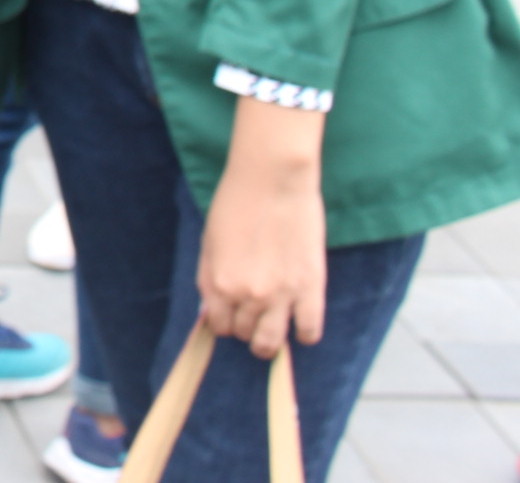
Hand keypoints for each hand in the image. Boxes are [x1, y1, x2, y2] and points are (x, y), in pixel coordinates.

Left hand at [198, 98, 327, 358]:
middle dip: (247, 326)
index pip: (219, 327)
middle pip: (245, 334)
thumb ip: (209, 280)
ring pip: (272, 341)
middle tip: (255, 311)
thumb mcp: (209, 243)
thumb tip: (213, 312)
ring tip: (274, 325)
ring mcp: (280, 296)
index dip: (226, 321)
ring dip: (271, 338)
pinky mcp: (310, 289)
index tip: (233, 314)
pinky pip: (309, 332)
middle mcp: (246, 296)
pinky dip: (304, 333)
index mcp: (217, 284)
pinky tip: (300, 321)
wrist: (272, 179)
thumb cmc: (236, 203)